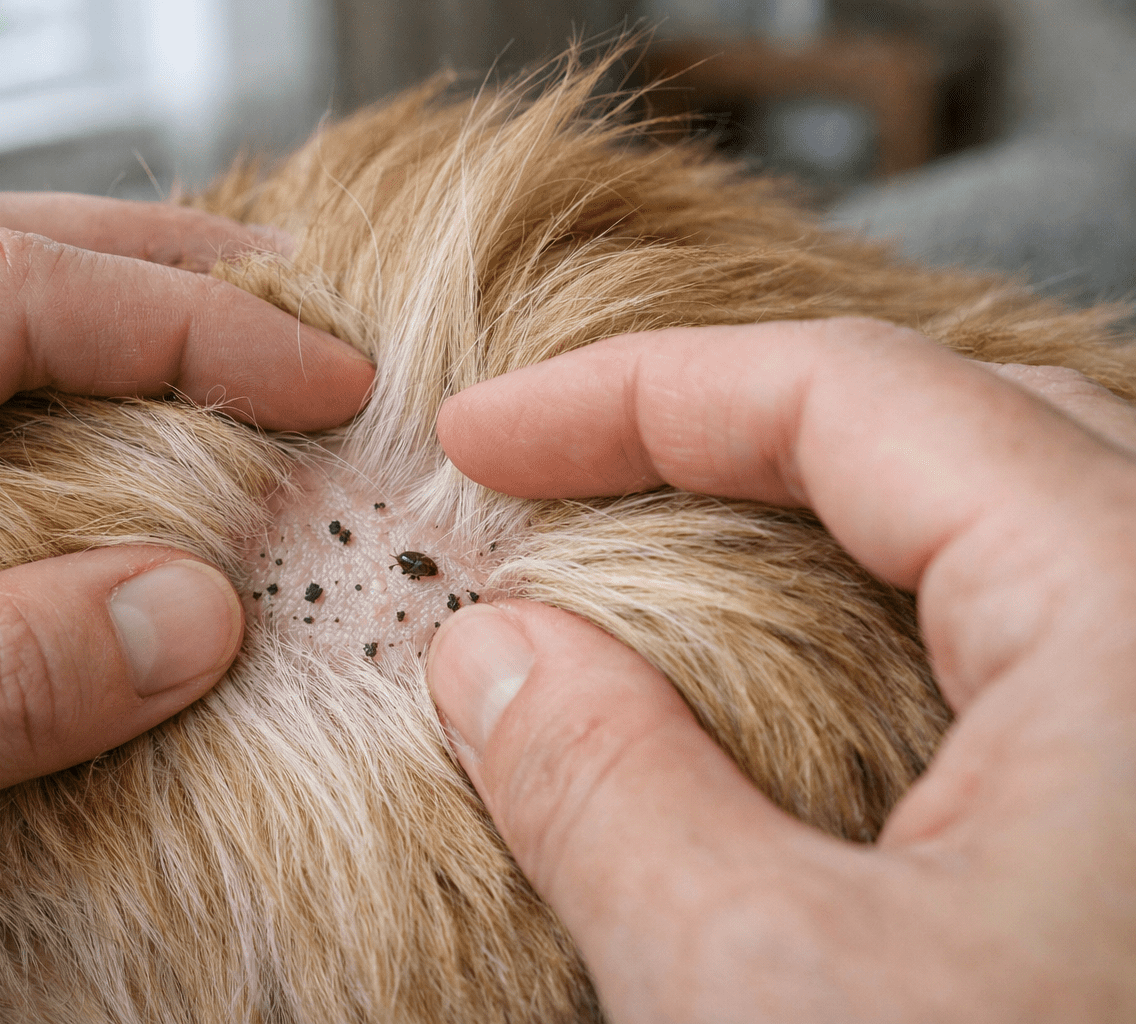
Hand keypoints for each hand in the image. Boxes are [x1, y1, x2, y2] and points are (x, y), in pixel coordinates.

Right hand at [430, 318, 1135, 1020]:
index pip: (846, 396)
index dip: (634, 393)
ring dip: (811, 509)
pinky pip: (1045, 627)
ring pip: (1007, 513)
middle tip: (555, 474)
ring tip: (658, 541)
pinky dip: (893, 608)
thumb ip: (606, 793)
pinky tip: (806, 671)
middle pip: (939, 421)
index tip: (482, 434)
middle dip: (720, 427)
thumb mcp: (773, 1006)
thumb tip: (490, 654)